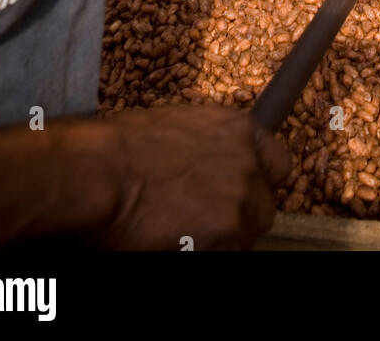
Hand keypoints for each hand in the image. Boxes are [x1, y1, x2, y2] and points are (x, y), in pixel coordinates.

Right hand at [90, 103, 290, 250]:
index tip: (242, 192)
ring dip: (220, 239)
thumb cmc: (124, 146)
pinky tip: (175, 244)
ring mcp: (240, 204)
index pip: (278, 164)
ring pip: (244, 238)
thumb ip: (212, 146)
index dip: (258, 181)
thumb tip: (215, 164)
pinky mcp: (226, 237)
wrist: (101, 172)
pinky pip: (225, 253)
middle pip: (263, 208)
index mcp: (238, 131)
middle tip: (203, 219)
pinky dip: (203, 252)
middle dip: (239, 217)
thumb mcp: (180, 126)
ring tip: (180, 233)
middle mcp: (248, 167)